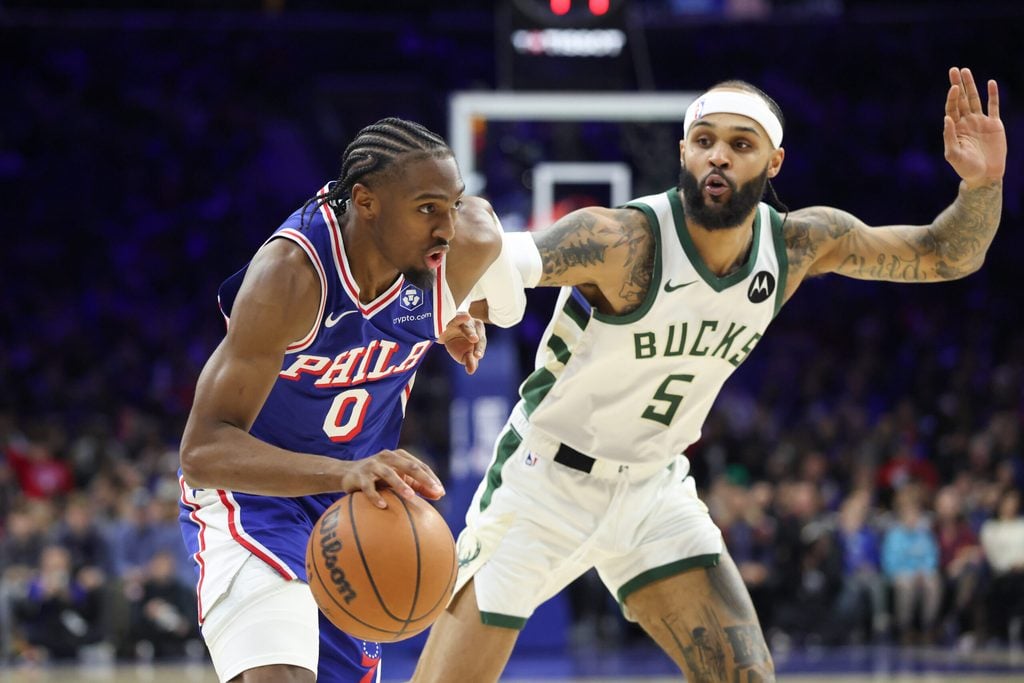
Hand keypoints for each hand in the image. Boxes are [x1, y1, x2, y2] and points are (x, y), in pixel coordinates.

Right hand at [338, 448, 444, 507]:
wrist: (348, 474)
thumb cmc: (379, 478)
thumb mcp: (398, 478)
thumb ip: (417, 486)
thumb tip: (439, 495)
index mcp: (399, 456)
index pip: (420, 466)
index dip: (431, 478)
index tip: (441, 491)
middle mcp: (387, 457)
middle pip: (409, 466)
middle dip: (423, 478)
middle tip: (434, 490)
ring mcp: (373, 465)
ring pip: (389, 474)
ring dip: (401, 485)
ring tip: (411, 496)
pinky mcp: (359, 476)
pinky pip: (368, 487)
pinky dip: (376, 496)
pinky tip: (383, 506)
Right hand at [441, 311, 486, 374]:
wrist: (440, 331)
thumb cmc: (456, 343)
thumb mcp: (462, 353)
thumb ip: (469, 361)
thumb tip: (471, 371)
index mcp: (479, 334)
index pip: (481, 343)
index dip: (480, 349)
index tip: (477, 357)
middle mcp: (473, 325)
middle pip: (477, 335)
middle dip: (478, 345)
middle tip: (477, 355)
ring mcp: (462, 320)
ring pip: (467, 327)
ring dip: (470, 332)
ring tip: (474, 339)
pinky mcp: (451, 317)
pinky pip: (456, 318)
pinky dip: (461, 318)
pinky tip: (466, 316)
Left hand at [943, 67, 1005, 187]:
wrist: (985, 176)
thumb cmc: (966, 168)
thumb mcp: (954, 154)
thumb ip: (949, 137)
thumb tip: (946, 118)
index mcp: (956, 129)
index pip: (952, 108)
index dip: (952, 97)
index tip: (953, 86)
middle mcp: (967, 122)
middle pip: (961, 99)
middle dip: (958, 85)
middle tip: (954, 69)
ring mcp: (980, 122)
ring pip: (975, 99)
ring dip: (971, 86)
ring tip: (966, 71)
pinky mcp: (994, 125)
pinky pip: (993, 107)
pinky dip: (993, 95)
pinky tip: (990, 83)